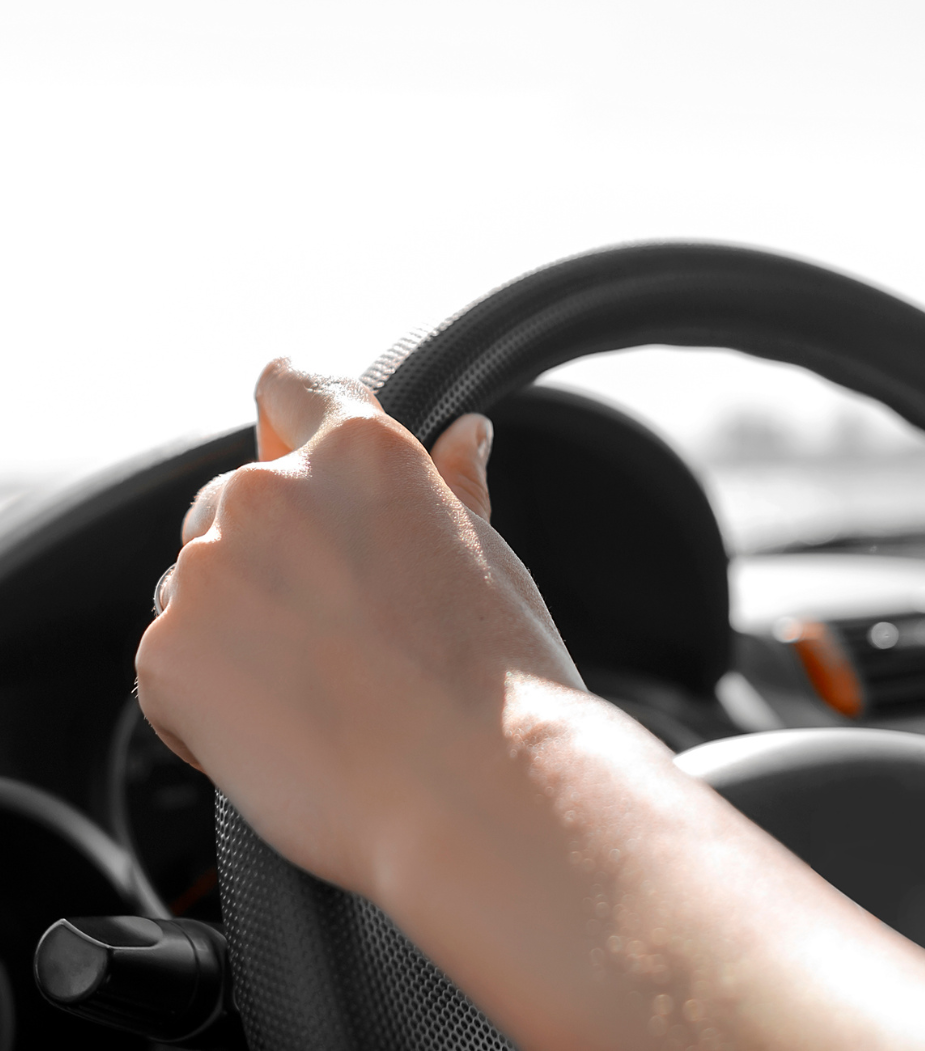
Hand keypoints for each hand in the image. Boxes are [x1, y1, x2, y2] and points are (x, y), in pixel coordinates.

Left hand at [135, 358, 580, 894]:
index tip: (295, 459)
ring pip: (195, 584)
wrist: (478, 793)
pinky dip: (207, 701)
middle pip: (230, 498)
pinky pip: (171, 665)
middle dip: (264, 552)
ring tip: (315, 691)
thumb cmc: (500, 681)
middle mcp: (271, 489)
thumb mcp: (486, 556)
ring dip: (231, 624)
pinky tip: (285, 734)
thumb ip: (451, 486)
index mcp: (359, 450)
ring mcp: (211, 568)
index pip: (289, 386)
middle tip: (332, 629)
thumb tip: (465, 434)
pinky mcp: (168, 652)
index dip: (289, 422)